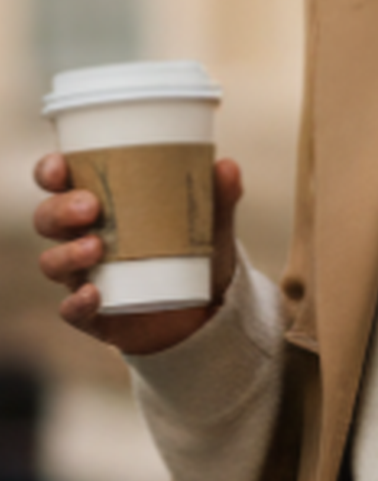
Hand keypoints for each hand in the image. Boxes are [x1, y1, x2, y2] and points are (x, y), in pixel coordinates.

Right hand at [33, 154, 243, 354]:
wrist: (205, 314)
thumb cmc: (192, 255)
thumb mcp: (209, 225)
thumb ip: (218, 196)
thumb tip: (227, 167)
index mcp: (97, 207)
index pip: (57, 183)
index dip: (50, 172)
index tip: (61, 166)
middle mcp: (80, 239)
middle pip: (47, 220)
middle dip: (60, 210)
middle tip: (91, 207)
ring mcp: (83, 277)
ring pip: (52, 263)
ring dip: (68, 254)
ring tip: (97, 248)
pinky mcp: (93, 314)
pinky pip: (72, 310)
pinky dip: (77, 303)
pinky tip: (94, 294)